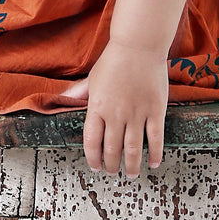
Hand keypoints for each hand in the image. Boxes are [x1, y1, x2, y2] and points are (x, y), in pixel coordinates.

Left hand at [65, 40, 168, 174]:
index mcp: (97, 107)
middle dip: (111, 165)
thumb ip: (78, 92)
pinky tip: (153, 163)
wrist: (138, 46)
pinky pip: (155, 139)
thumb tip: (62, 98)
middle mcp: (116, 114)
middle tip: (113, 172)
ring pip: (133, 149)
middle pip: (112, 149)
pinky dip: (154, 154)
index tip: (95, 166)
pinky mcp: (156, 111)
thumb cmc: (114, 60)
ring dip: (131, 165)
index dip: (93, 158)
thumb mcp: (92, 77)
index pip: (91, 141)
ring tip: (130, 173)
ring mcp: (137, 113)